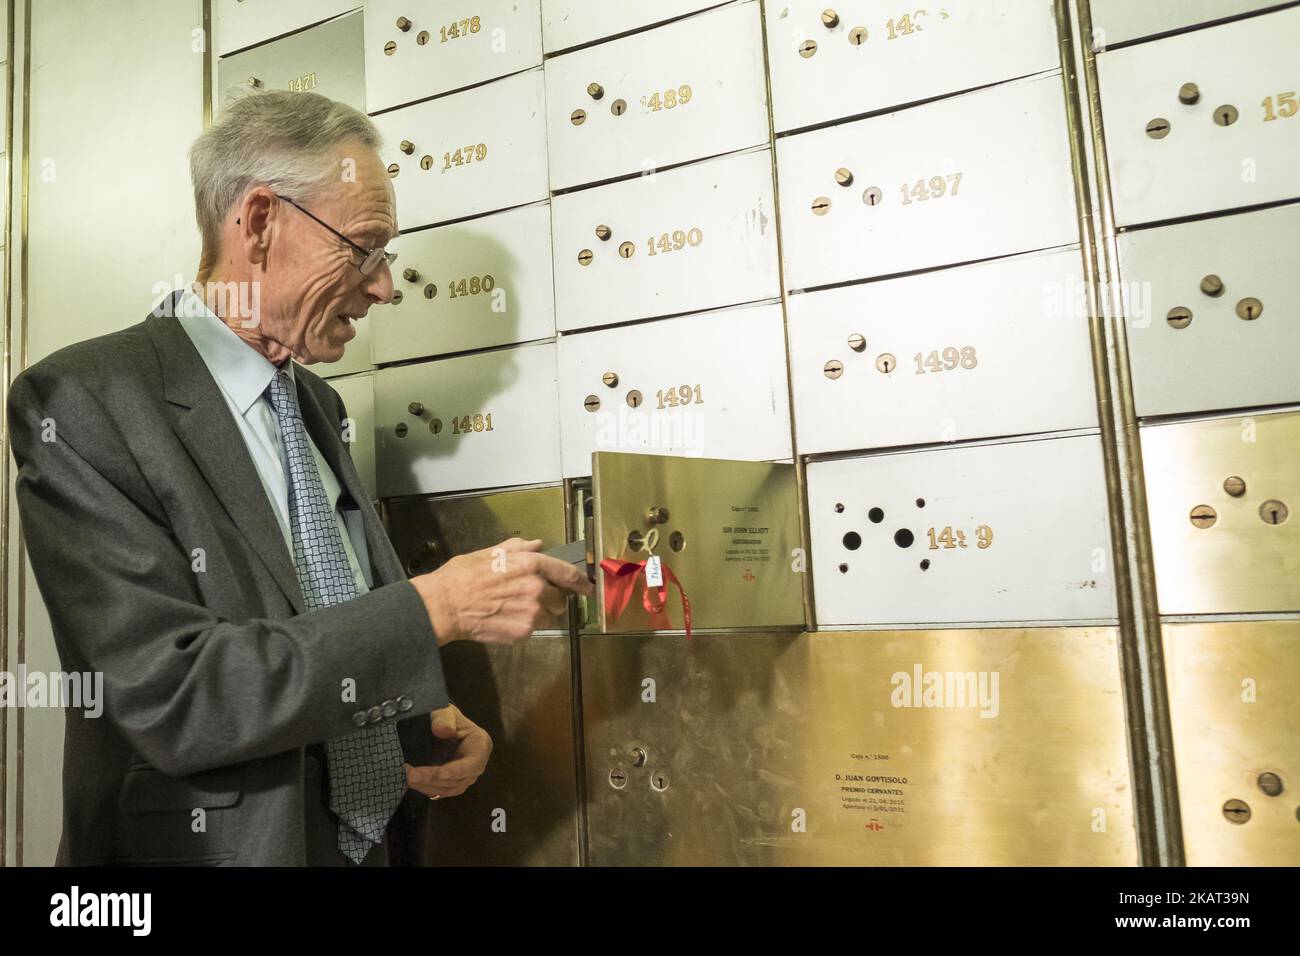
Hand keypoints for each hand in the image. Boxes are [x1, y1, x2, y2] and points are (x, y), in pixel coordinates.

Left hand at [404, 704, 491, 799]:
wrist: (438, 725)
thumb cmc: (444, 717)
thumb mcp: (444, 711)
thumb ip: (444, 718)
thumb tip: (445, 730)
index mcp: (480, 744)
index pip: (473, 763)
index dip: (458, 770)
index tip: (441, 773)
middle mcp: (475, 764)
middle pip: (458, 779)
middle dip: (433, 778)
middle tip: (410, 774)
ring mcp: (463, 776)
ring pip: (448, 788)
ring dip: (426, 785)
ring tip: (406, 776)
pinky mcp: (451, 782)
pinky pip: (440, 790)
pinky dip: (424, 787)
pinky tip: (410, 780)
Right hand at [410, 537, 593, 645]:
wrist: (445, 605)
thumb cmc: (463, 576)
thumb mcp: (492, 553)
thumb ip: (519, 548)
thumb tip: (538, 544)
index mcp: (531, 565)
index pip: (568, 574)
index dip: (583, 583)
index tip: (589, 588)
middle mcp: (536, 588)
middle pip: (561, 598)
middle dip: (550, 598)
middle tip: (531, 597)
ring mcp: (531, 612)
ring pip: (550, 616)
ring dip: (540, 613)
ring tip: (516, 608)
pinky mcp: (523, 632)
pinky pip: (535, 629)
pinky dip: (526, 625)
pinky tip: (507, 618)